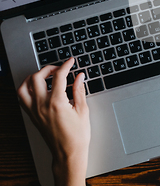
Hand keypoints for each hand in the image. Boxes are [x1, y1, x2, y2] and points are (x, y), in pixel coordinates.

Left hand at [17, 58, 89, 185]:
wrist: (68, 152)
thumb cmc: (77, 135)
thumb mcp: (83, 110)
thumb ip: (79, 90)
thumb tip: (79, 76)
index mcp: (56, 103)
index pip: (59, 76)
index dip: (65, 65)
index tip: (70, 61)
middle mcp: (42, 105)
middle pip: (37, 77)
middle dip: (49, 68)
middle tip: (59, 68)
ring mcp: (34, 111)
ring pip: (25, 86)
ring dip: (34, 77)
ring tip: (45, 75)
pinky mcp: (32, 116)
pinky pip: (22, 98)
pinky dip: (27, 88)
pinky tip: (37, 88)